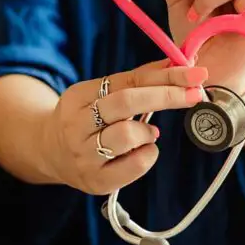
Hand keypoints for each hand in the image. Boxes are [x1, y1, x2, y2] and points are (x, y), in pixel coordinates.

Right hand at [39, 60, 207, 194]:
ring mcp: (83, 155)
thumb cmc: (88, 119)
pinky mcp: (96, 181)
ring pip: (127, 135)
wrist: (50, 152)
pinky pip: (134, 165)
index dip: (164, 76)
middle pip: (126, 102)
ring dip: (148, 131)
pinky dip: (148, 154)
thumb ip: (138, 80)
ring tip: (148, 133)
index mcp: (78, 96)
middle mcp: (76, 125)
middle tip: (194, 94)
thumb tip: (179, 63)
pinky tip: (142, 151)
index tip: (194, 73)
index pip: (127, 80)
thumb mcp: (102, 94)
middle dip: (166, 96)